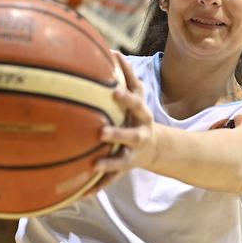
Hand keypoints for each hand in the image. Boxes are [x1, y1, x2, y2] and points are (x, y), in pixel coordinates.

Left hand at [95, 51, 159, 177]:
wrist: (156, 147)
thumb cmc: (136, 114)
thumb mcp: (136, 96)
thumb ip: (126, 76)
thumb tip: (110, 48)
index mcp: (141, 114)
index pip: (136, 102)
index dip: (127, 96)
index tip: (113, 93)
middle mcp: (140, 133)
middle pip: (132, 134)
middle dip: (118, 133)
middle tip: (101, 131)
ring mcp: (134, 153)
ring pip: (123, 159)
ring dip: (110, 161)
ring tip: (95, 162)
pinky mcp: (126, 167)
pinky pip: (112, 179)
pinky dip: (100, 185)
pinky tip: (85, 194)